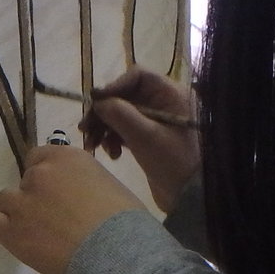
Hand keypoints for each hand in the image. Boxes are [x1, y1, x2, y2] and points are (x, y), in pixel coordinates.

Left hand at [0, 141, 148, 273]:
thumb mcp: (108, 186)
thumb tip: (76, 194)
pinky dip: (4, 229)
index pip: (39, 157)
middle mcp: (39, 174)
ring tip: (38, 232)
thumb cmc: (125, 223)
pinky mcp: (10, 230)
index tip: (55, 192)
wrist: (115, 255)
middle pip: (25, 180)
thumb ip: (83, 182)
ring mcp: (21, 201)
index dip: (45, 175)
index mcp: (67, 158)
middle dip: (36, 196)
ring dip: (18, 212)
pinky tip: (21, 240)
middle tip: (53, 218)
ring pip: (6, 200)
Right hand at [81, 67, 200, 213]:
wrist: (189, 197)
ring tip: (94, 146)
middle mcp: (164, 102)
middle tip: (85, 129)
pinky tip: (112, 154)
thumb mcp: (145, 137)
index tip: (96, 103)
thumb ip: (120, 114)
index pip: (138, 76)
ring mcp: (156, 120)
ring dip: (104, 128)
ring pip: (121, 113)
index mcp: (171, 95)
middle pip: (125, 95)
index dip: (115, 86)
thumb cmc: (173, 163)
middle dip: (104, 112)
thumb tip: (98, 102)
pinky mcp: (149, 137)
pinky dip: (113, 139)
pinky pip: (124, 129)